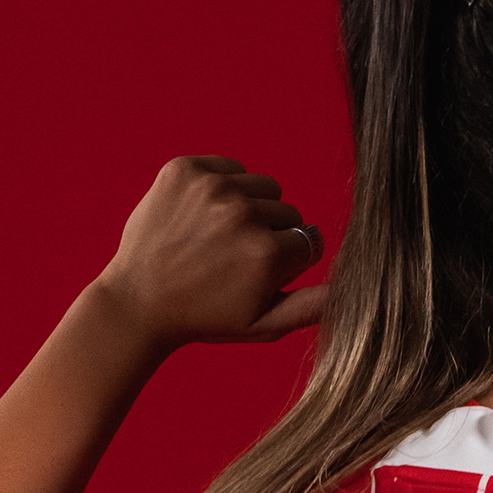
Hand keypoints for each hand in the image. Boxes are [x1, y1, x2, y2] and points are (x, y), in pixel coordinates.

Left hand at [93, 155, 325, 350]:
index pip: (309, 242)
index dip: (288, 262)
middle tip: (233, 261)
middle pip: (288, 214)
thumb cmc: (205, 318)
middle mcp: (244, 214)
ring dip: (251, 208)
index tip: (257, 276)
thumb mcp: (265, 325)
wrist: (138, 302)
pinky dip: (224, 187)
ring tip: (219, 238)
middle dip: (271, 235)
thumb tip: (354, 288)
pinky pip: (231, 166)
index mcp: (268, 254)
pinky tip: (202, 218)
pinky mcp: (186, 169)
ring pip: (264, 187)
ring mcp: (213, 187)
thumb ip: (314, 306)